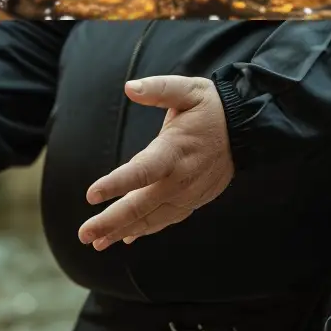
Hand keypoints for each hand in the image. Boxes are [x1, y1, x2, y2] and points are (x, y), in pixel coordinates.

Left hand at [79, 75, 233, 250]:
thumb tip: (130, 87)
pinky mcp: (193, 201)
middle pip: (141, 205)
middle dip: (110, 221)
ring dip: (123, 231)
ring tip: (97, 242)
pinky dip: (145, 230)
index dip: (116, 184)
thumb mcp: (188, 90)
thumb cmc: (211, 107)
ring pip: (151, 219)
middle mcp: (180, 179)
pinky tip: (125, 238)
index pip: (141, 171)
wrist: (246, 130)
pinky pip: (166, 220)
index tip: (91, 195)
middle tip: (83, 234)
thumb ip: (158, 88)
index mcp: (174, 151)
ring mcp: (188, 194)